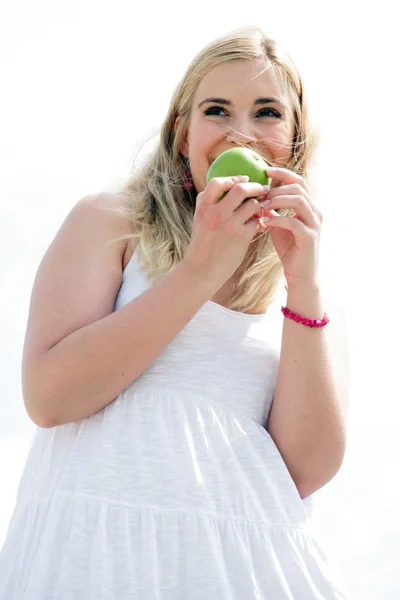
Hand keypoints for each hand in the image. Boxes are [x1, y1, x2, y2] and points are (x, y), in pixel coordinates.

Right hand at [184, 175, 268, 284]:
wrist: (203, 270)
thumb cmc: (203, 244)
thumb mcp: (199, 220)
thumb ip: (208, 202)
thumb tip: (225, 184)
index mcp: (204, 207)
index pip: (217, 182)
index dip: (233, 178)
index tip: (244, 178)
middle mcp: (216, 214)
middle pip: (241, 189)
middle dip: (255, 187)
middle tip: (263, 189)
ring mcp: (230, 225)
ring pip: (253, 205)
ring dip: (259, 206)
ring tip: (259, 211)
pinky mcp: (241, 237)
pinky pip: (257, 221)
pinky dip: (260, 221)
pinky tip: (259, 225)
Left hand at [259, 167, 322, 286]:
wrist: (300, 275)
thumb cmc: (289, 250)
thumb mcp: (278, 226)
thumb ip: (272, 211)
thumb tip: (257, 196)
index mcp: (309, 207)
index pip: (299, 182)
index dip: (283, 173)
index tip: (265, 170)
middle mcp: (315, 212)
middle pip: (299, 188)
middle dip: (277, 188)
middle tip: (260, 195)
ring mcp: (314, 225)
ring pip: (299, 201)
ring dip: (278, 200)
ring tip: (261, 206)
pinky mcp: (309, 238)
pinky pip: (293, 222)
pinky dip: (277, 219)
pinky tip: (263, 222)